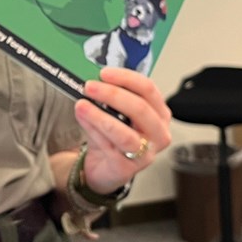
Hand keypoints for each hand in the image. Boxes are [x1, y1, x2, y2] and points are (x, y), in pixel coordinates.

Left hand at [74, 67, 172, 194]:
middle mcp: (158, 134)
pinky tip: (81, 119)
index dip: (126, 78)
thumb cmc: (112, 137)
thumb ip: (110, 97)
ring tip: (81, 105)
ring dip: (100, 116)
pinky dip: (93, 130)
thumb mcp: (116, 113)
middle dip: (112, 94)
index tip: (104, 73)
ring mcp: (145, 154)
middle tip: (90, 86)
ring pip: (124, 133)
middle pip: (140, 109)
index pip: (148, 89)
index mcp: (159, 114)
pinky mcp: (126, 169)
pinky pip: (108, 147)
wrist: (104, 168)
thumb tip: (93, 79)